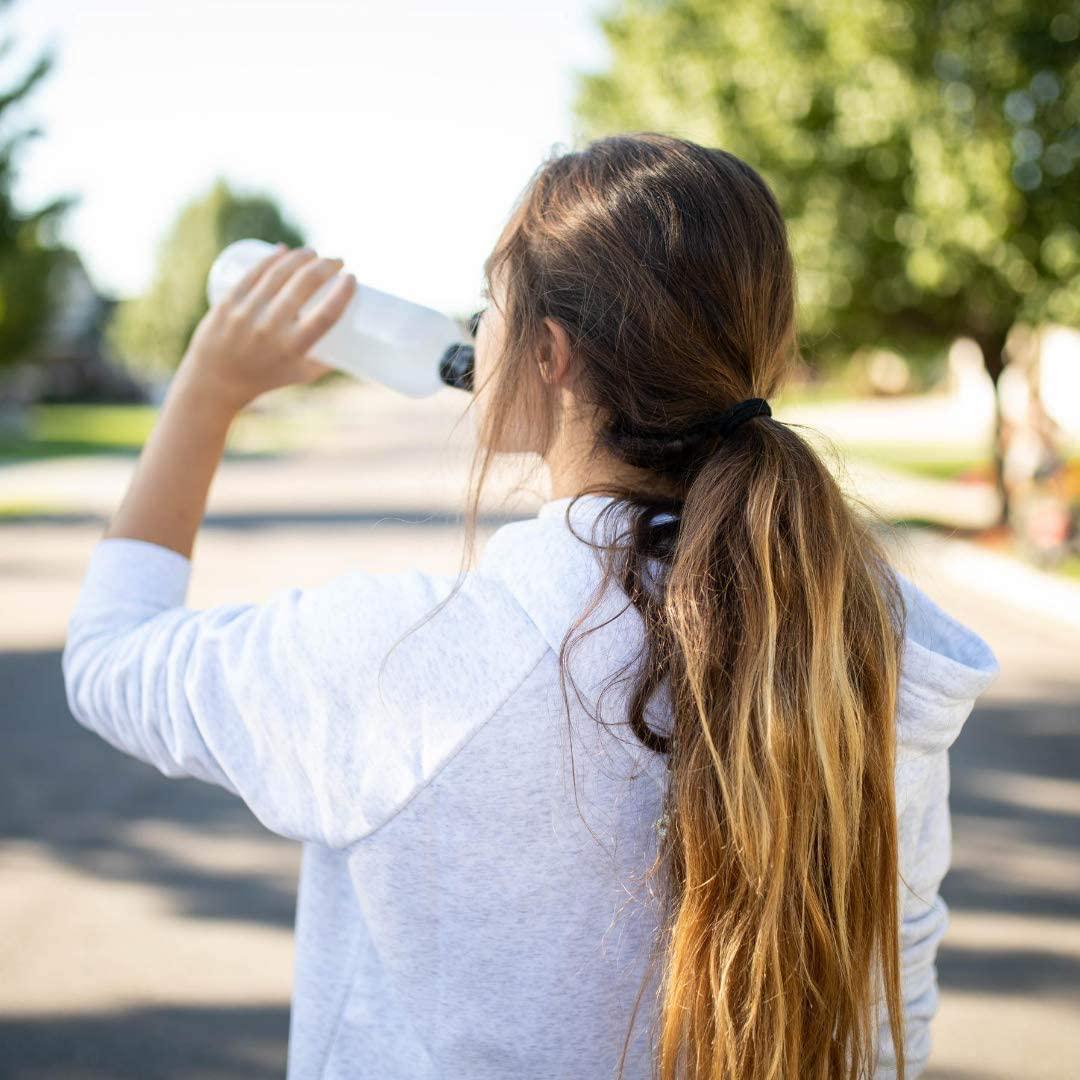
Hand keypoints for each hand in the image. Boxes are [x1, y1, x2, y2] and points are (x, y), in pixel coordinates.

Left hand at [178, 243, 357, 411]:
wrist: (216, 381)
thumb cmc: (267, 377)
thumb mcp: (302, 374)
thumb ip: (328, 359)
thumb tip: (354, 339)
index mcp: (293, 349)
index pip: (326, 314)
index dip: (344, 291)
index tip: (351, 278)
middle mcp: (270, 329)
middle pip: (304, 284)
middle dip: (325, 265)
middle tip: (335, 262)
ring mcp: (247, 313)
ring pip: (279, 272)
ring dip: (302, 256)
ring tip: (313, 254)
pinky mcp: (229, 302)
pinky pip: (254, 272)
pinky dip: (272, 258)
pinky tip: (284, 250)